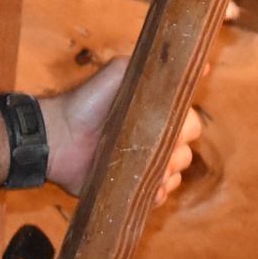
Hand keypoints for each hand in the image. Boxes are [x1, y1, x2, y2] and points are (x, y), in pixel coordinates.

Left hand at [39, 58, 204, 204]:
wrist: (57, 136)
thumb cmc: (88, 101)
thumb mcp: (119, 73)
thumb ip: (154, 64)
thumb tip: (200, 62)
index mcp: (157, 115)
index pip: (190, 124)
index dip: (186, 128)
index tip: (172, 127)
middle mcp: (154, 140)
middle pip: (186, 151)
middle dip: (177, 151)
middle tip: (155, 148)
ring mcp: (144, 166)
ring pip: (176, 174)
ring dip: (168, 173)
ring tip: (147, 169)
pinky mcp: (132, 188)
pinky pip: (159, 195)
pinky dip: (158, 193)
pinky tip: (147, 187)